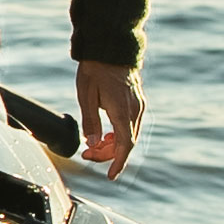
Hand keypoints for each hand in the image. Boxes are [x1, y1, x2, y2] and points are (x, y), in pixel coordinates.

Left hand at [76, 60, 143, 178]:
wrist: (110, 47)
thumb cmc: (95, 69)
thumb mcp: (85, 96)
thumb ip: (90, 121)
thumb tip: (91, 144)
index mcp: (122, 111)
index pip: (125, 145)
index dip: (118, 163)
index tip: (111, 176)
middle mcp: (135, 110)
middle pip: (126, 143)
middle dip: (108, 154)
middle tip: (87, 154)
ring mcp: (138, 105)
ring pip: (129, 135)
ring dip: (112, 145)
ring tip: (93, 145)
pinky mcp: (137, 102)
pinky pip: (130, 125)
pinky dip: (118, 134)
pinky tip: (105, 134)